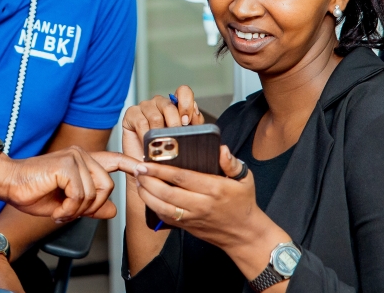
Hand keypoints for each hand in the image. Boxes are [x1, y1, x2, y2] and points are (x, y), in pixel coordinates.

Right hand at [0, 147, 130, 221]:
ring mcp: (74, 158)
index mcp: (82, 162)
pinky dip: (69, 208)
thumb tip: (113, 210)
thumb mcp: (67, 204)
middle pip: (107, 186)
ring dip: (78, 210)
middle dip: (91, 207)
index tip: (145, 169)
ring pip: (95, 193)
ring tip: (60, 211)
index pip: (114, 160)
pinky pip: (80, 195)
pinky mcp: (66, 165)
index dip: (132, 165)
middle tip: (69, 213)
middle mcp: (80, 155)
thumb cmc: (33, 191)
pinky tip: (57, 209)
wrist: (8, 184)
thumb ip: (91, 205)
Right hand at [121, 86, 201, 167]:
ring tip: (161, 146)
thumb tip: (196, 114)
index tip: (187, 121)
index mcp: (176, 106)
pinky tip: (149, 145)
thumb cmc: (166, 154)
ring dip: (159, 135)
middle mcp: (160, 103)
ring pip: (156, 116)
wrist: (148, 169)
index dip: (186, 104)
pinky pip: (141, 123)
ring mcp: (145, 106)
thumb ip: (194, 125)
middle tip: (175, 140)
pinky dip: (146, 137)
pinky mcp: (131, 113)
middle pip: (169, 105)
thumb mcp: (185, 139)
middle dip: (175, 125)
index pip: (183, 92)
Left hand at [133, 145, 289, 279]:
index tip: (147, 161)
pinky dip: (152, 206)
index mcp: (215, 189)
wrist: (244, 234)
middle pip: (167, 192)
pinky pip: (164, 216)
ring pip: (162, 206)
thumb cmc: (243, 203)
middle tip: (138, 168)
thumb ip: (231, 163)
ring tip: (138, 180)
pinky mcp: (186, 226)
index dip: (161, 170)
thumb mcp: (245, 179)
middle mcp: (201, 204)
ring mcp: (192, 217)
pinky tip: (147, 194)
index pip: (182, 178)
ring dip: (146, 193)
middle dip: (148, 180)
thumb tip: (221, 149)